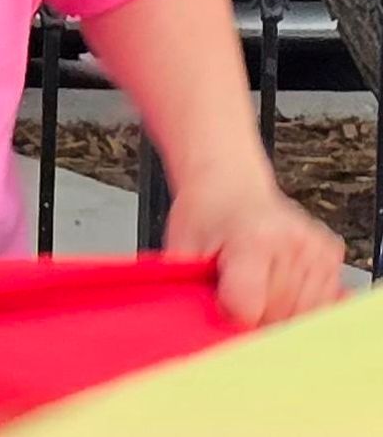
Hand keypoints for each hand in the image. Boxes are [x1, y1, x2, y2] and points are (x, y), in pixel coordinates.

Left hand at [166, 171, 345, 324]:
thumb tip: (195, 328)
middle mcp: (292, 242)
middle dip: (253, 314)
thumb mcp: (182, 246)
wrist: (229, 186)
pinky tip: (278, 281)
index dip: (228, 312)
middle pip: (277, 317)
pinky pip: (321, 306)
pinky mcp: (332, 255)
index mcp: (252, 239)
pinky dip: (298, 304)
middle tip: (237, 285)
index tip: (219, 298)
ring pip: (302, 318)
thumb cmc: (206, 214)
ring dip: (278, 311)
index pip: (247, 309)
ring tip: (258, 280)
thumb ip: (189, 288)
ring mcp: (316, 249)